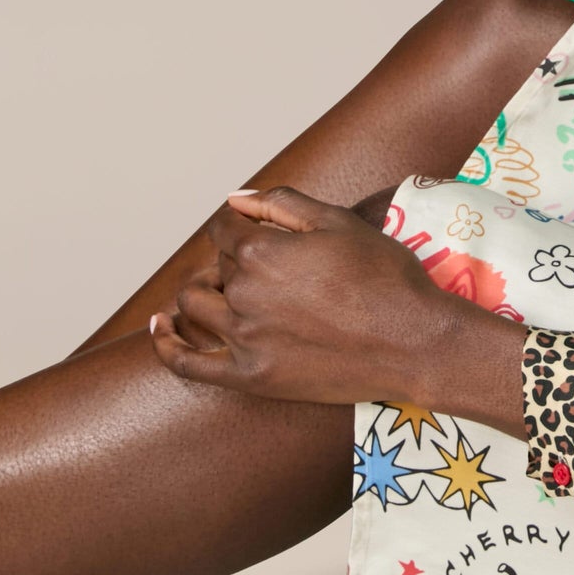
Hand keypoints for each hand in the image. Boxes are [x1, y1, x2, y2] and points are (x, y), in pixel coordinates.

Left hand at [148, 184, 492, 408]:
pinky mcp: (251, 377)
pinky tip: (160, 328)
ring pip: (194, 305)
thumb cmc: (386, 277)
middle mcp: (244, 293)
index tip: (255, 230)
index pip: (225, 227)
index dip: (240, 225)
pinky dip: (167, 344)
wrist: (413, 342)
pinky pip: (189, 364)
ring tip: (224, 290)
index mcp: (262, 251)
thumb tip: (236, 197)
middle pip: (215, 266)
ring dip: (202, 291)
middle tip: (267, 267)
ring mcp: (244, 338)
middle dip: (233, 260)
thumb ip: (282, 204)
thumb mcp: (339, 223)